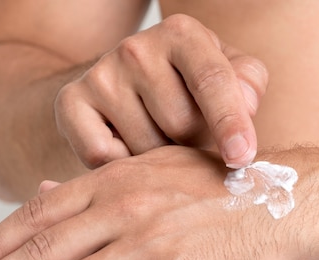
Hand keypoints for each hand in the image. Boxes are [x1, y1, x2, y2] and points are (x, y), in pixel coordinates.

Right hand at [55, 14, 268, 168]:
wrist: (126, 84)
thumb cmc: (187, 86)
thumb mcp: (227, 74)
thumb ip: (247, 83)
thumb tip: (246, 103)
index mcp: (182, 34)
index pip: (211, 80)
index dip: (230, 122)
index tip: (241, 158)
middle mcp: (136, 48)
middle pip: (180, 124)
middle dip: (192, 144)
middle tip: (187, 137)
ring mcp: (100, 74)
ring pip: (145, 148)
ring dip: (159, 160)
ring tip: (158, 140)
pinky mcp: (70, 102)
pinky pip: (104, 157)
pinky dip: (121, 165)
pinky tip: (128, 147)